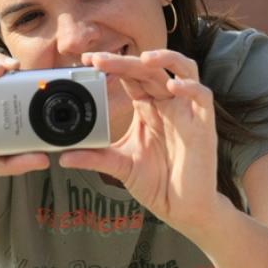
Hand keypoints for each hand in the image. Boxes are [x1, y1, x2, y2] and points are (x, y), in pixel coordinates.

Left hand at [59, 49, 222, 235]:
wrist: (181, 209)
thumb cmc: (156, 184)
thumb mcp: (120, 166)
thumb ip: (94, 158)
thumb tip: (63, 157)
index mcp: (148, 108)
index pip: (130, 76)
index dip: (112, 65)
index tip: (87, 61)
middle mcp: (168, 104)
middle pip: (150, 69)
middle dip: (125, 61)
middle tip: (98, 60)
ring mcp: (188, 111)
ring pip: (184, 69)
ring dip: (165, 59)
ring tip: (143, 58)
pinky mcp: (205, 125)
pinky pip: (202, 96)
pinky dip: (189, 87)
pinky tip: (172, 87)